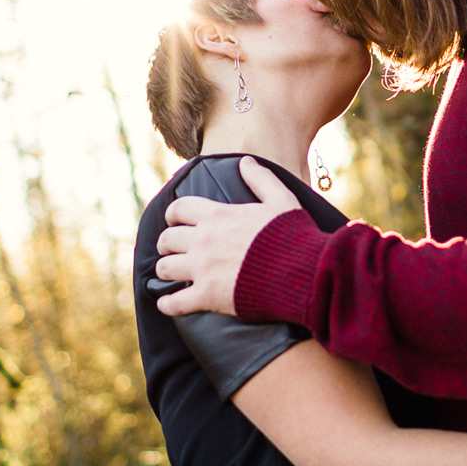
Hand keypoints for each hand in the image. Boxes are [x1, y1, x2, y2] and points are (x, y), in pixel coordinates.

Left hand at [155, 157, 300, 316]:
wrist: (301, 271)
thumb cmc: (293, 235)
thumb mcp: (281, 200)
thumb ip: (261, 179)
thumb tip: (246, 161)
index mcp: (218, 215)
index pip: (179, 208)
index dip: (174, 215)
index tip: (176, 221)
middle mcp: (203, 240)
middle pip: (166, 240)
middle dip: (167, 244)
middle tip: (174, 249)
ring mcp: (202, 269)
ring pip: (165, 269)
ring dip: (167, 271)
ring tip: (173, 274)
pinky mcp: (207, 296)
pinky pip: (174, 302)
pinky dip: (168, 304)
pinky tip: (167, 303)